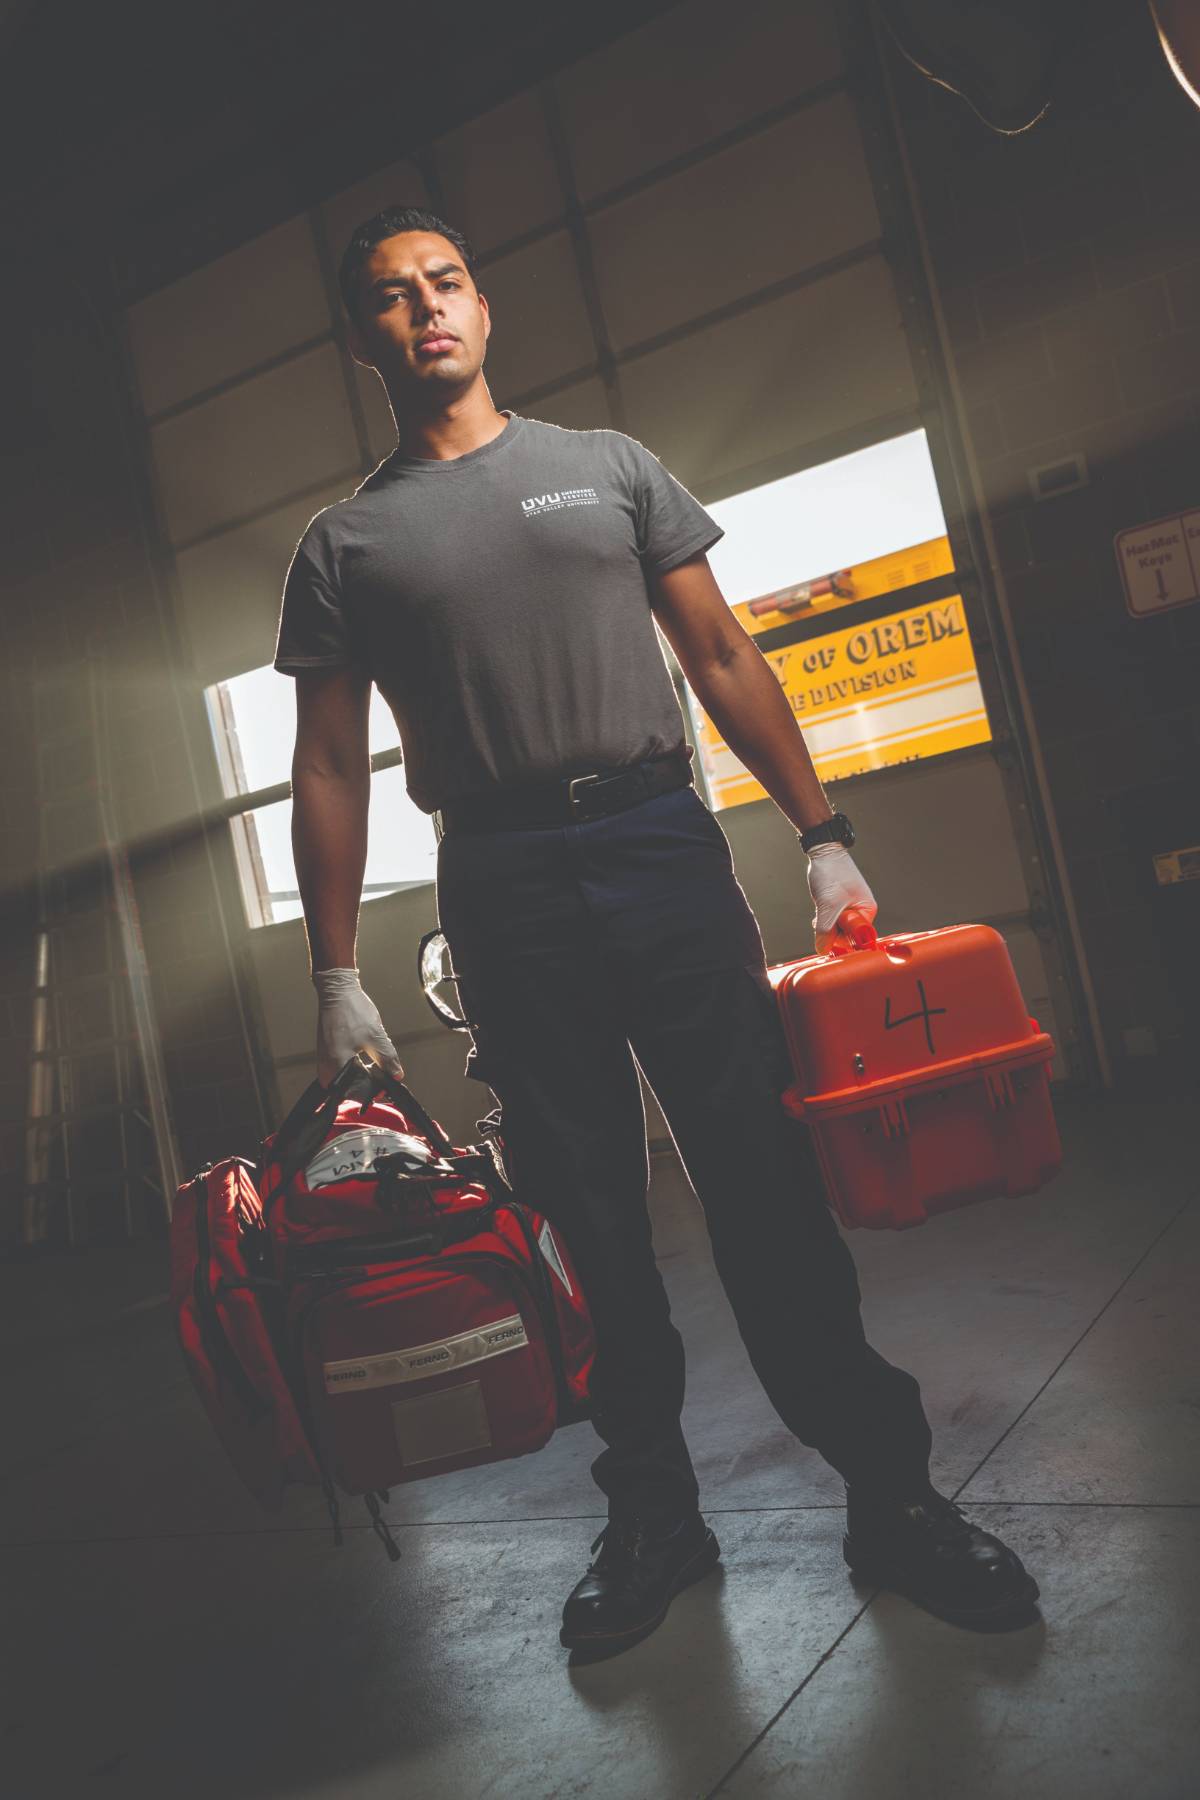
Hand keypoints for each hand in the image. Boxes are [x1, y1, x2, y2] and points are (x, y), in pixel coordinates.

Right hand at [313, 968, 404, 1087]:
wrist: (338, 991)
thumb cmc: (352, 1011)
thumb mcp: (376, 1037)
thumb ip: (387, 1060)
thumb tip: (397, 1076)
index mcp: (336, 1067)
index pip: (357, 1092)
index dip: (375, 1090)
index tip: (388, 1083)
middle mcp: (326, 1068)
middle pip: (350, 1088)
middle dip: (369, 1084)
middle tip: (384, 1074)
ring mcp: (324, 1061)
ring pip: (346, 1080)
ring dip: (363, 1075)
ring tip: (376, 1064)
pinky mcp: (327, 1054)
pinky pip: (341, 1069)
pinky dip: (355, 1068)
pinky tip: (365, 1058)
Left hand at [806, 843, 877, 954]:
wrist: (823, 852)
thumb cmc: (831, 874)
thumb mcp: (828, 906)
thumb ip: (826, 931)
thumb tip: (823, 949)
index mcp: (867, 911)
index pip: (858, 938)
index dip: (844, 942)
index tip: (830, 942)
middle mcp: (862, 910)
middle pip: (847, 934)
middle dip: (832, 932)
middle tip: (821, 922)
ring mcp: (851, 906)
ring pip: (837, 927)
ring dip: (826, 925)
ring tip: (819, 915)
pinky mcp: (840, 903)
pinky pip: (832, 920)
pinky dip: (824, 919)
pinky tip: (818, 913)